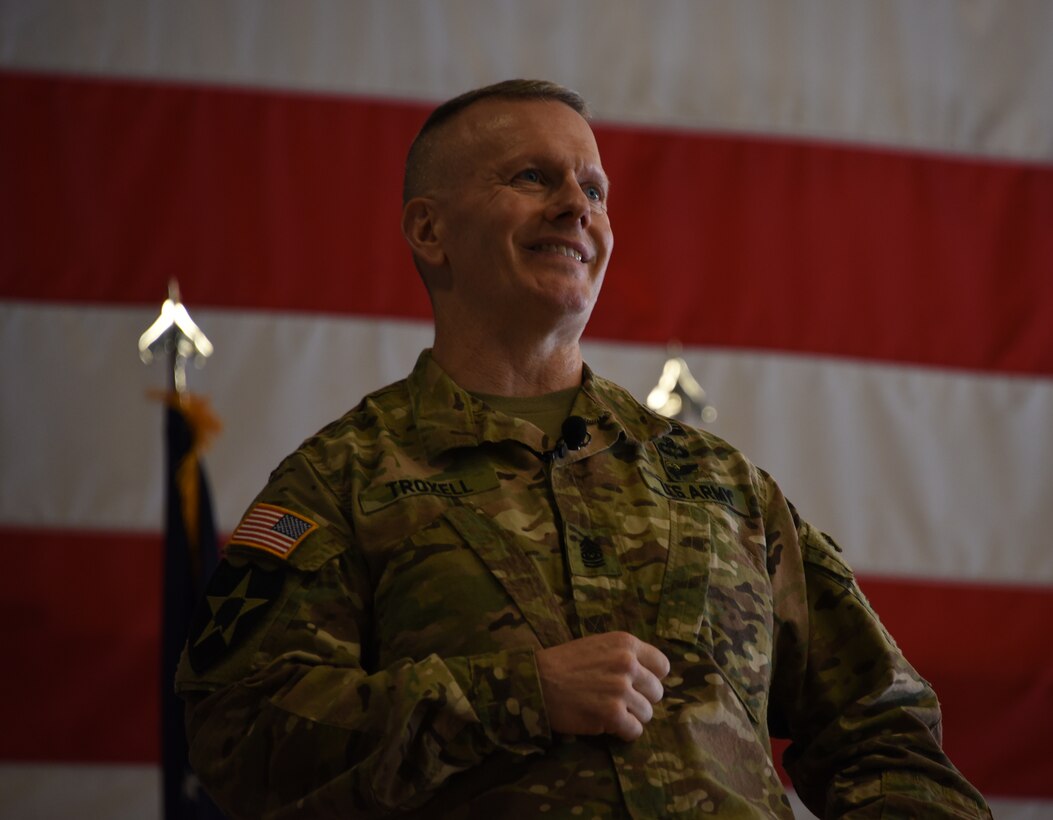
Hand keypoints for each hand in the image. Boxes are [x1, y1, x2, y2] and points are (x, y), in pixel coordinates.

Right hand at [535, 631, 669, 741]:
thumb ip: (625, 655)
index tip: (636, 684)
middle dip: (640, 699)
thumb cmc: (565, 663)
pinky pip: (635, 731)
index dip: (650, 678)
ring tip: (609, 712)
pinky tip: (608, 725)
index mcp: (626, 643)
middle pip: (656, 692)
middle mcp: (627, 663)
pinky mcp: (612, 713)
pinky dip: (623, 732)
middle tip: (618, 701)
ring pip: (647, 713)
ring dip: (631, 717)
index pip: (662, 666)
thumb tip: (651, 675)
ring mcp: (621, 689)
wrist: (537, 680)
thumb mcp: (599, 645)